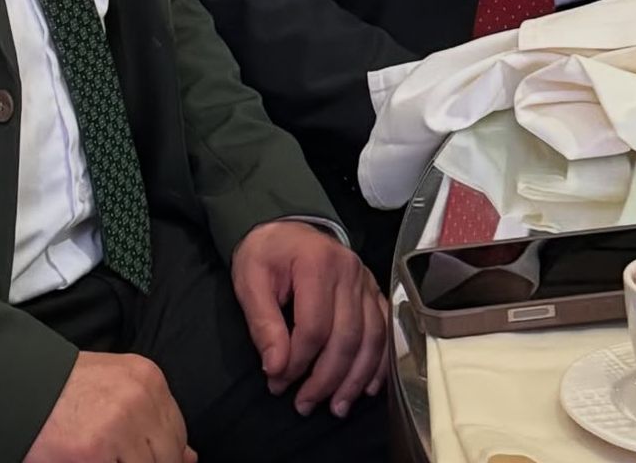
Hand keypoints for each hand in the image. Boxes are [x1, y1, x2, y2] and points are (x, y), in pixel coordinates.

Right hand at [26, 351, 195, 462]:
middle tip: (118, 457)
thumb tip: (191, 458)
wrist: (19, 386)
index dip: (165, 457)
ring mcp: (121, 424)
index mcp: (149, 379)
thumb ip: (153, 419)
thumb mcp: (117, 389)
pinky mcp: (96, 452)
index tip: (150, 459)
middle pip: (168, 456)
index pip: (178, 434)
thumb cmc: (66, 390)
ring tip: (105, 455)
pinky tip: (90, 460)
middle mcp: (141, 397)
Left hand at [231, 221, 387, 420]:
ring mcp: (366, 281)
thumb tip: (275, 368)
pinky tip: (368, 387)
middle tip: (304, 405)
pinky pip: (385, 331)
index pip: (314, 327)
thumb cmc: (266, 254)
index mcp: (317, 263)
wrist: (285, 229)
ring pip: (371, 339)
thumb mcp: (250, 280)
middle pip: (346, 337)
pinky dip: (380, 363)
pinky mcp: (374, 290)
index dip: (297, 362)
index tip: (277, 382)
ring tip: (336, 407)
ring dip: (356, 379)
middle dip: (326, 379)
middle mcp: (349, 271)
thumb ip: (262, 324)